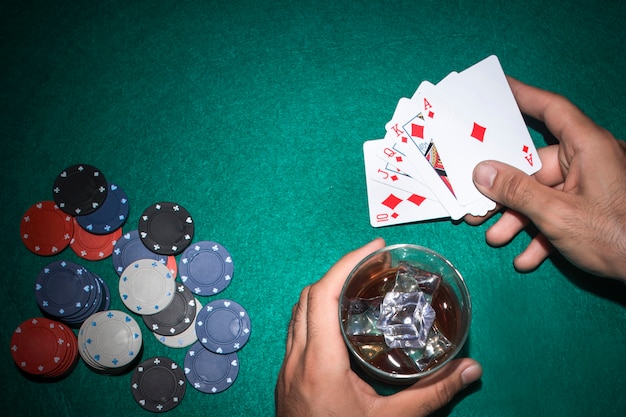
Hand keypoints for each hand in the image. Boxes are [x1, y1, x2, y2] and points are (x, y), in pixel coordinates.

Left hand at [275, 238, 482, 416]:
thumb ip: (431, 395)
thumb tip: (470, 371)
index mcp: (319, 362)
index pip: (323, 294)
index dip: (347, 263)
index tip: (374, 248)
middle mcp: (296, 358)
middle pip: (308, 296)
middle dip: (339, 271)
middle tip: (372, 265)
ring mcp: (286, 367)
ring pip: (297, 312)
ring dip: (324, 292)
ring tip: (357, 287)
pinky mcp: (285, 377)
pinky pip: (295, 331)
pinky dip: (315, 314)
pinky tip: (338, 324)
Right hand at [466, 77, 625, 280]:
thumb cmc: (616, 235)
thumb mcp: (556, 214)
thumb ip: (516, 191)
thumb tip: (482, 172)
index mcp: (587, 146)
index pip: (551, 110)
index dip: (524, 96)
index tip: (498, 90)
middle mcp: (590, 160)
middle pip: (536, 166)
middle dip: (506, 192)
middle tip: (478, 206)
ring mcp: (593, 186)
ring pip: (545, 195)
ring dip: (520, 219)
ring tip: (496, 238)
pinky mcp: (595, 209)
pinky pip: (560, 213)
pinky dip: (543, 233)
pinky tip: (527, 258)